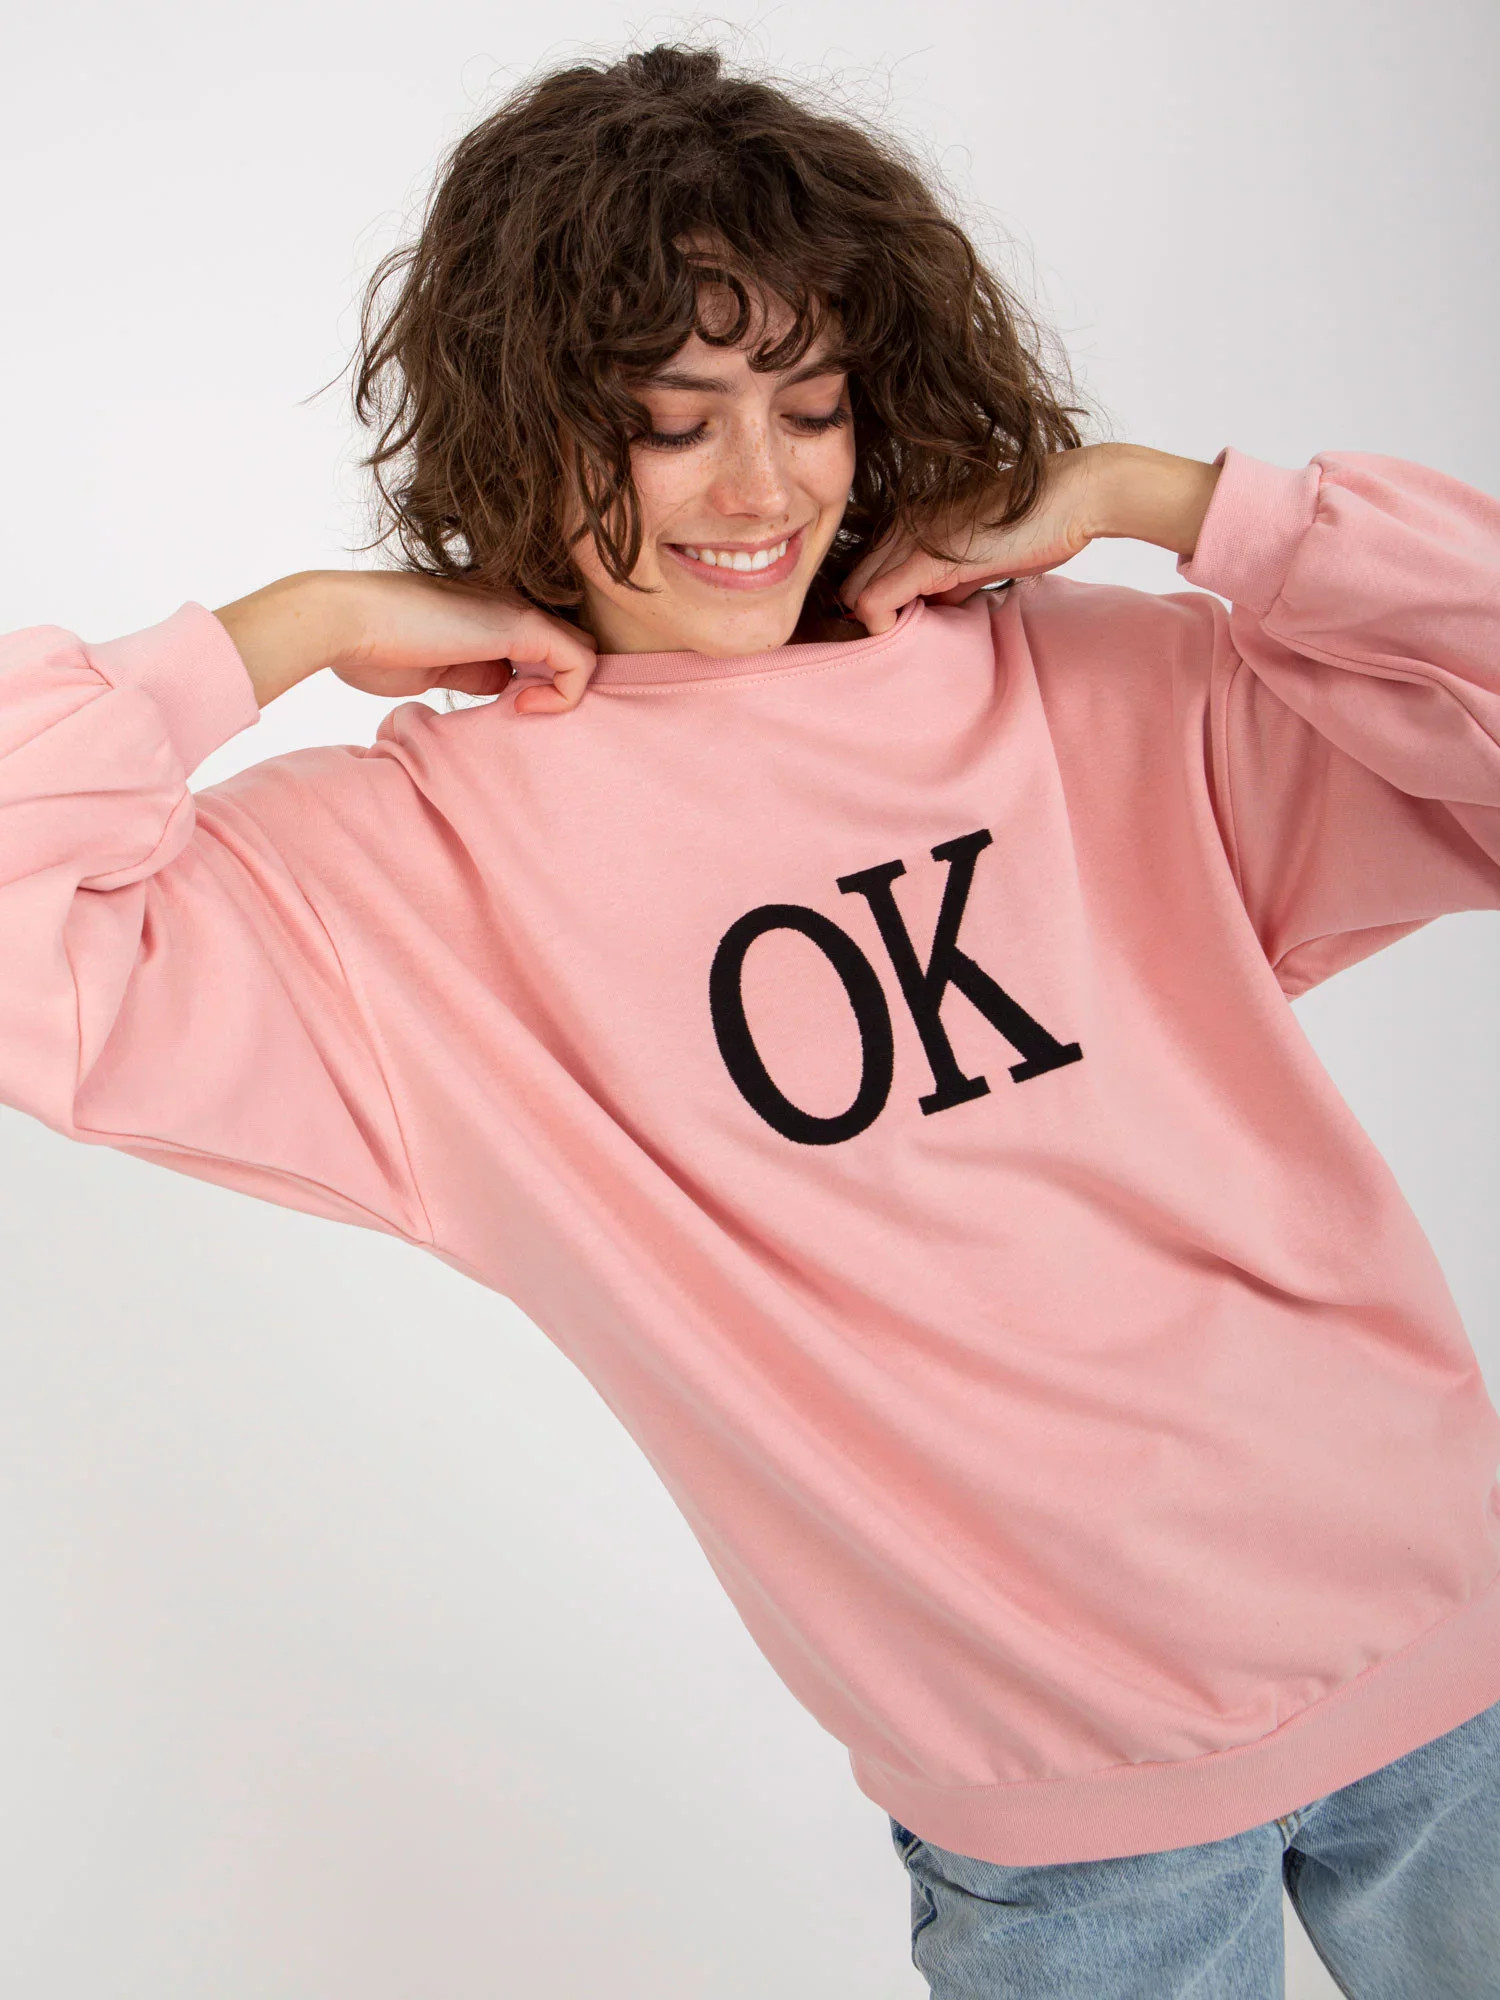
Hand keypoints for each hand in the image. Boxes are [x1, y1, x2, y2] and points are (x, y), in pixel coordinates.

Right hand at [214, 570, 597, 714]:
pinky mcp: (520, 624)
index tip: (512, 712)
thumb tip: (499, 684)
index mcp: (487, 614)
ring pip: (584, 649)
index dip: (542, 683)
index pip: (544, 646)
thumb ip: (472, 673)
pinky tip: (523, 707)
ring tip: (523, 711)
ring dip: (565, 691)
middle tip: (523, 713)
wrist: (343, 621)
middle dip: (560, 685)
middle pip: (571, 643)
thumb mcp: (433, 668)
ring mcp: (516, 611)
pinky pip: (579, 660)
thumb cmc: (371, 646)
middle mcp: (508, 605)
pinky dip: (565, 693)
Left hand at [839, 443, 1222, 635]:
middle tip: (894, 643)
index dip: (873, 607)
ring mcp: (909, 539)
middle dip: (864, 619)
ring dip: (872, 625)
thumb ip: (951, 581)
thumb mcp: (981, 558)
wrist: (1073, 495)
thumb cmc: (1036, 524)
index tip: (897, 630)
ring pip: (853, 594)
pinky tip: (905, 636)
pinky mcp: (924, 559)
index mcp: (912, 521)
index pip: (865, 571)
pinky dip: (878, 627)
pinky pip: (872, 601)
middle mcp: (901, 525)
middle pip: (850, 583)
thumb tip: (937, 606)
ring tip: (901, 642)